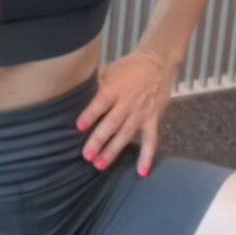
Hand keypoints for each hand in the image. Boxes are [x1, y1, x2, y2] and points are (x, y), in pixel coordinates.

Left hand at [75, 50, 178, 176]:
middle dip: (99, 140)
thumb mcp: (111, 68)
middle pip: (111, 124)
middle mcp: (127, 103)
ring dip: (113, 151)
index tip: (79, 127)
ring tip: (100, 165)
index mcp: (114, 89)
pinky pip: (151, 140)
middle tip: (87, 156)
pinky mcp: (153, 119)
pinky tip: (142, 172)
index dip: (90, 115)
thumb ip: (96, 80)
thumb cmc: (129, 66)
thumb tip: (77, 87)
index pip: (100, 104)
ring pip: (126, 135)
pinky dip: (147, 156)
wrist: (158, 62)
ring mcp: (141, 113)